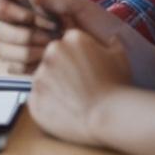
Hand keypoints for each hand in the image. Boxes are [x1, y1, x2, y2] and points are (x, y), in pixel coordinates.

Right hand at [10, 0, 154, 86]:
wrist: (131, 66)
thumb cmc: (112, 35)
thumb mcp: (87, 9)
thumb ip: (59, 1)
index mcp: (44, 9)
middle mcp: (33, 28)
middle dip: (15, 22)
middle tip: (44, 27)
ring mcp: (33, 50)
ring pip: (2, 44)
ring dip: (19, 43)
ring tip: (47, 45)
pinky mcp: (36, 70)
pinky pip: (11, 66)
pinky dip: (21, 61)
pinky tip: (41, 60)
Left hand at [29, 28, 131, 146]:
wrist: (108, 116)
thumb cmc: (117, 87)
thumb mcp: (121, 60)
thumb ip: (113, 45)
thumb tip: (112, 39)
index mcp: (72, 39)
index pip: (68, 43)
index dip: (78, 57)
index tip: (87, 71)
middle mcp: (52, 52)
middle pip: (53, 58)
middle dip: (63, 70)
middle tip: (80, 86)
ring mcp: (40, 74)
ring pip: (44, 78)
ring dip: (55, 87)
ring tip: (75, 100)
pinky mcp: (34, 96)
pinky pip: (38, 98)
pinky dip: (48, 104)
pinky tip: (66, 110)